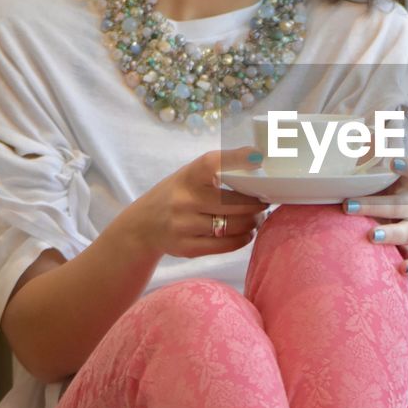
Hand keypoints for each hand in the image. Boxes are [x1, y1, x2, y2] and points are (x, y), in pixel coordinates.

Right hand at [125, 146, 265, 259]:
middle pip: (233, 202)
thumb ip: (217, 169)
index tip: (258, 159)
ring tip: (258, 218)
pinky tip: (247, 232)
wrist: (143, 226)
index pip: (212, 163)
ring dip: (252, 222)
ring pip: (232, 225)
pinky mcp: (187, 248)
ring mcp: (184, 226)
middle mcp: (184, 200)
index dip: (237, 159)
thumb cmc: (176, 195)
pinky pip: (225, 245)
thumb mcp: (189, 176)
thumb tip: (258, 159)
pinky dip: (243, 238)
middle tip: (265, 202)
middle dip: (256, 203)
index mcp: (187, 176)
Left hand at [342, 156, 407, 276]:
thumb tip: (355, 129)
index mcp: (405, 183)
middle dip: (376, 205)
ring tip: (370, 235)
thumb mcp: (364, 169)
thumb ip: (363, 150)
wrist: (368, 218)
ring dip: (390, 232)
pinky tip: (403, 269)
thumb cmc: (367, 188)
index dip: (407, 165)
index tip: (391, 161)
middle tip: (347, 206)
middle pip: (403, 204)